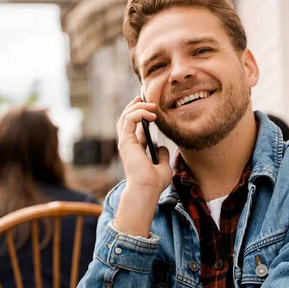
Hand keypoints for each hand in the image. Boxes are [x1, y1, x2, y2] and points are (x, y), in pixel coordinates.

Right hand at [113, 96, 171, 236]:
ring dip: (138, 107)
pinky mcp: (126, 141)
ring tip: (151, 105)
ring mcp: (125, 142)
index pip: (134, 126)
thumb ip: (162, 155)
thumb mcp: (163, 166)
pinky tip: (151, 114)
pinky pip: (129, 119)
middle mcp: (128, 144)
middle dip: (135, 105)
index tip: (152, 107)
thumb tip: (163, 147)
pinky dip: (139, 113)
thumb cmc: (154, 183)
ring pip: (125, 116)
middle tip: (145, 97)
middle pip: (127, 118)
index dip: (141, 114)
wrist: (147, 189)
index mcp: (135, 149)